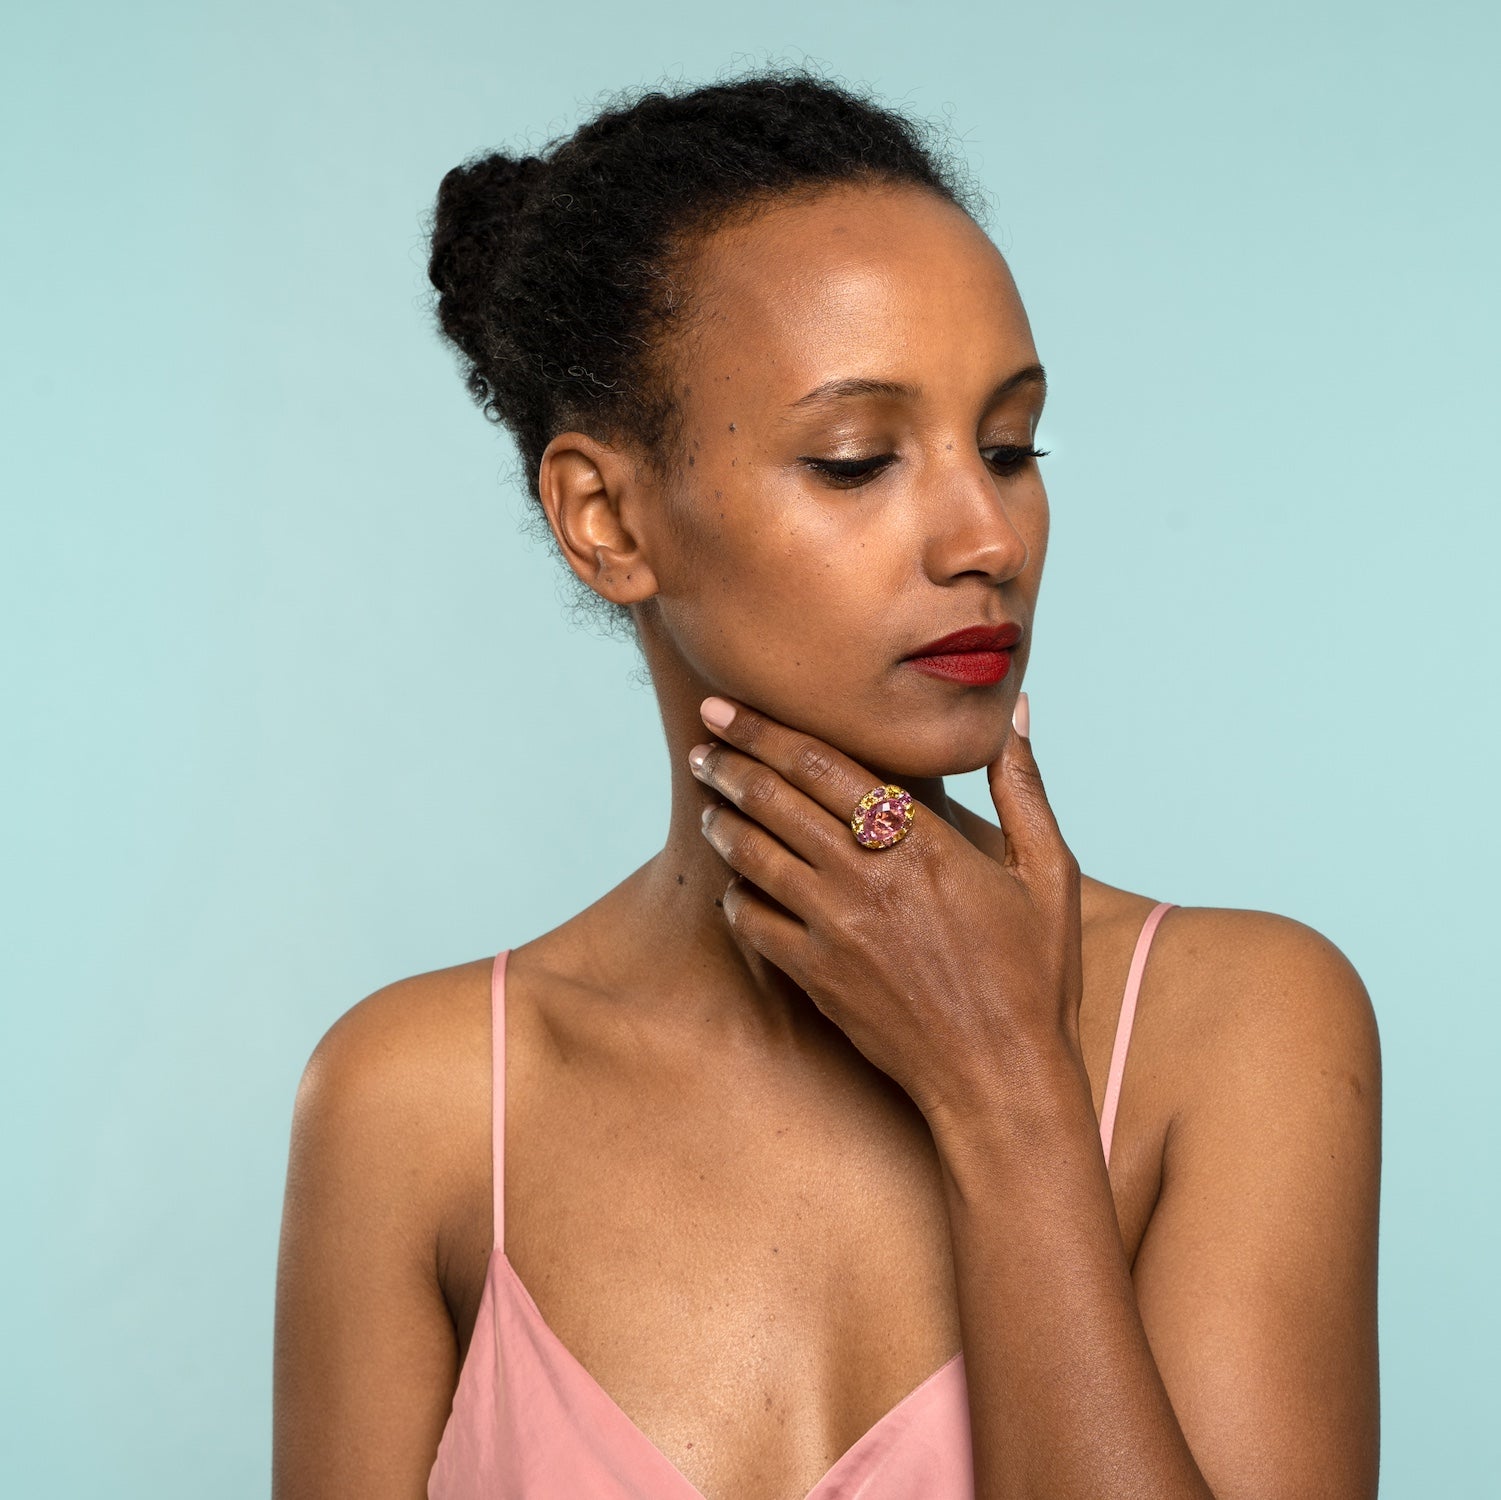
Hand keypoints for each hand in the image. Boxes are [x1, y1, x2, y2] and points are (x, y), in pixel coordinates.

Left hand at [688, 692, 1083, 1129]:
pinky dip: (735, 897)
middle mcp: (867, 877)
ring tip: (707, 802)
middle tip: (701, 744)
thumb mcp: (1048, 872)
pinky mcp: (817, 976)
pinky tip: (731, 883)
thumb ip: (1022, 786)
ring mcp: (835, 929)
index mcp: (921, 840)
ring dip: (724, 822)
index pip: (823, 765)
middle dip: (730, 764)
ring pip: (756, 857)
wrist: (1002, 1076)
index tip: (728, 707)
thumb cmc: (1034, 975)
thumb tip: (1014, 711)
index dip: (765, 731)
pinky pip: (755, 924)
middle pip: (776, 801)